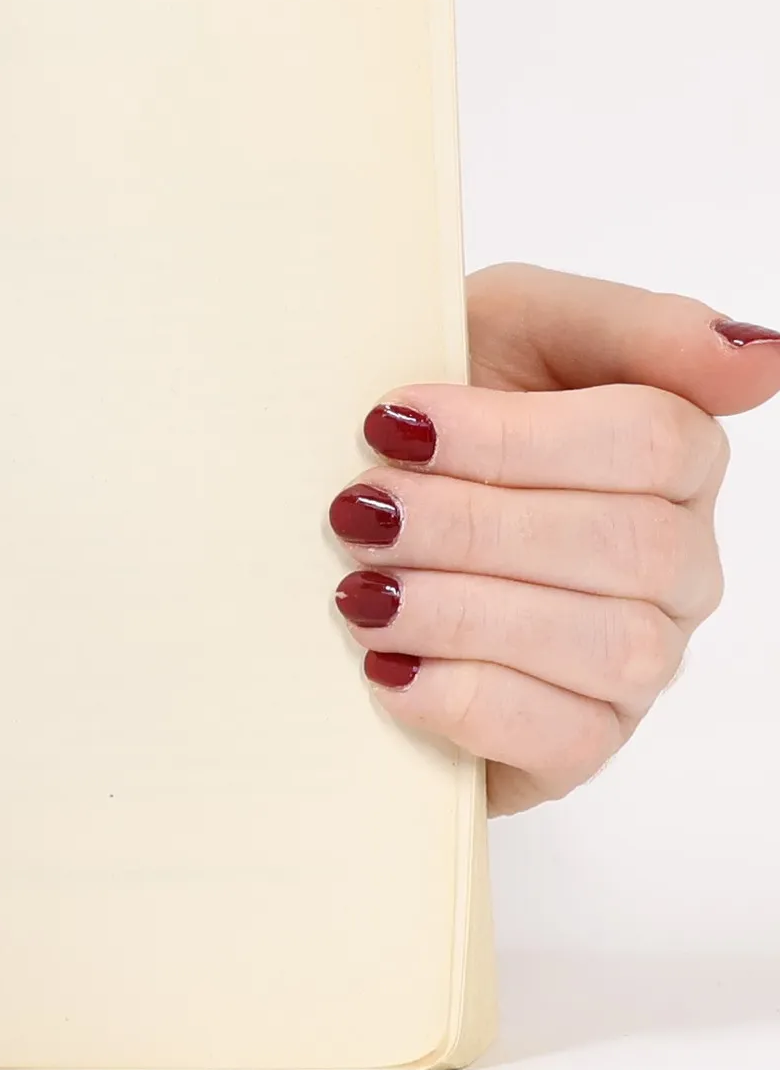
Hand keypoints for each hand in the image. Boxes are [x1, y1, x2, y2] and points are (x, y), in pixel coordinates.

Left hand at [329, 265, 779, 814]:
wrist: (331, 527)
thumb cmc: (431, 420)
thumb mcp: (505, 327)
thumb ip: (626, 325)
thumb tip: (758, 363)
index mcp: (673, 451)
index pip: (653, 440)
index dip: (510, 436)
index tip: (391, 423)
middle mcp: (676, 562)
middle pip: (625, 546)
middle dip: (471, 526)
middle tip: (359, 512)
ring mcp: (637, 660)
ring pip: (606, 646)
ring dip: (461, 613)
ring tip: (361, 592)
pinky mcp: (579, 744)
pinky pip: (565, 738)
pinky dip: (465, 700)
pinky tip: (389, 667)